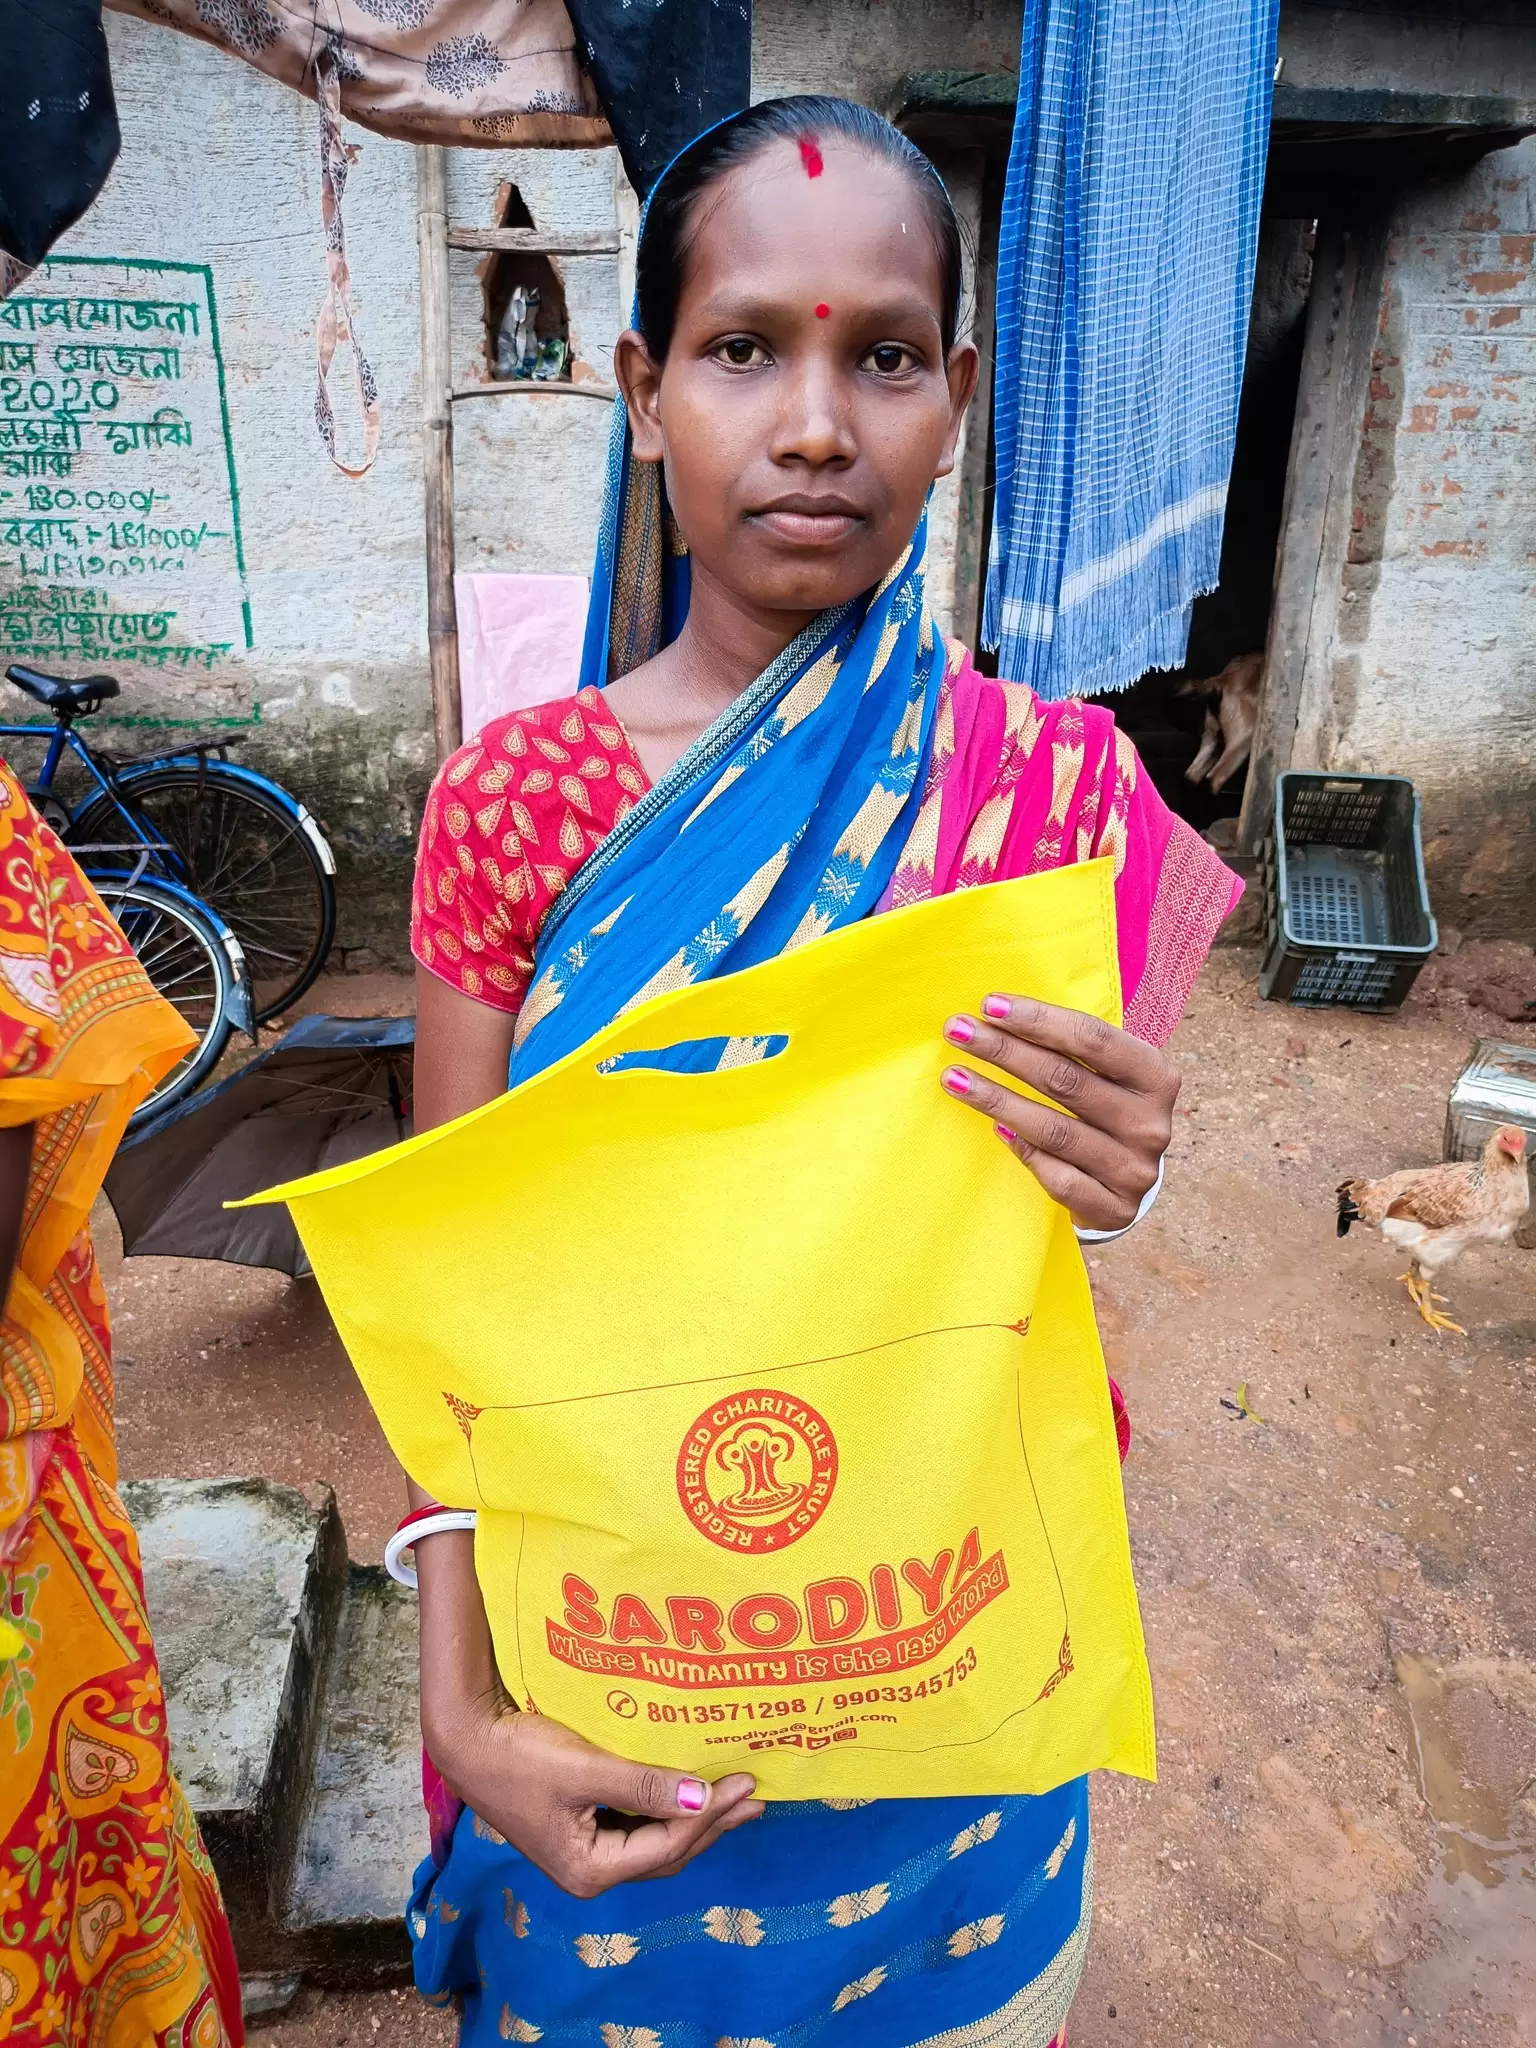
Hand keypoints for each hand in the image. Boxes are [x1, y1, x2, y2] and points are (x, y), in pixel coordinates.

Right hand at [429, 1687, 762, 1898]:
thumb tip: (702, 1795)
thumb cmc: (519, 1755)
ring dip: (694, 1817)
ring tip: (734, 1795)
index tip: (746, 1784)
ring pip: (655, 1841)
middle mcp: (590, 1871)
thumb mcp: (585, 1768)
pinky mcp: (580, 1826)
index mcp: (590, 1869)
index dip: (711, 1815)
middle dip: (713, 1823)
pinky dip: (667, 1808)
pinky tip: (685, 1788)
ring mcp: (585, 1850)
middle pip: (668, 1852)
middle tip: (756, 1796)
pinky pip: (638, 1825)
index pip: (669, 1845)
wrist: (466, 1740)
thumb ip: (644, 1785)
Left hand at [940, 994, 1177, 1232]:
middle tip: (957, 1032)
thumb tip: (995, 1014)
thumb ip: (1069, 1048)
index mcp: (1156, 1077)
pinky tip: (997, 1131)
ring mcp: (1134, 1170)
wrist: (1124, 1184)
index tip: (989, 1005)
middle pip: (1066, 1080)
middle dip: (1005, 1051)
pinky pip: (1059, 1177)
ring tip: (953, 1078)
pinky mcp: (1114, 1208)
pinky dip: (1025, 1152)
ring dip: (996, 1100)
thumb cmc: (1103, 1112)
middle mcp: (1150, 1123)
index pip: (1093, 1039)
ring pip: (1054, 1130)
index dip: (1038, 1019)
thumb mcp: (1104, 1075)